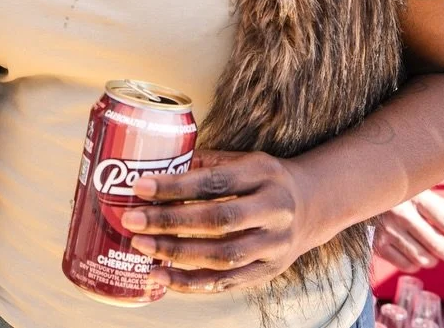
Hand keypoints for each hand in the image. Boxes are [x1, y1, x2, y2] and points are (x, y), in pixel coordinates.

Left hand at [121, 150, 314, 292]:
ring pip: (223, 255)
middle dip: (170, 222)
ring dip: (177, 254)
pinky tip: (162, 277)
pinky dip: (191, 283)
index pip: (215, 182)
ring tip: (142, 247)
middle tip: (132, 220)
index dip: (176, 186)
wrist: (311, 206)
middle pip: (218, 220)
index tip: (141, 187)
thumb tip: (153, 170)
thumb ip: (203, 166)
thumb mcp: (242, 160)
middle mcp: (274, 210)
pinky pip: (226, 282)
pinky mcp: (268, 271)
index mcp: (263, 174)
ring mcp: (274, 245)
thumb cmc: (263, 180)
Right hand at [374, 189, 443, 271]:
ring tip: (433, 252)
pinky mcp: (377, 243)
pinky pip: (407, 265)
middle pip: (437, 245)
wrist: (362, 191)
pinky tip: (416, 253)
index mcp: (415, 196)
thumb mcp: (423, 192)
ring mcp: (387, 229)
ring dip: (434, 260)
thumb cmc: (400, 194)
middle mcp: (400, 212)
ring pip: (424, 259)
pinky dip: (416, 264)